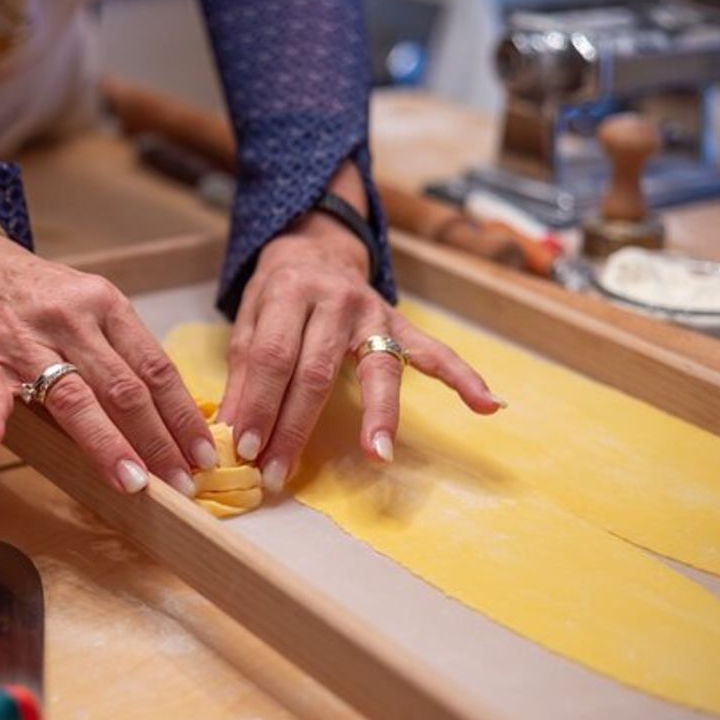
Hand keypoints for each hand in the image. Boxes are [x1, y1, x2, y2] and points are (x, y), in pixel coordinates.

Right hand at [0, 222, 216, 495]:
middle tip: (182, 483)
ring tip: (131, 482)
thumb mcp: (85, 306)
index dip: (183, 416)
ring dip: (105, 443)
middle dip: (158, 441)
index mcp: (106, 306)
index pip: (156, 368)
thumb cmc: (30, 292)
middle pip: (125, 388)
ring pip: (74, 396)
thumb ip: (117, 352)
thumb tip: (162, 417)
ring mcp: (24, 339)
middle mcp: (72, 320)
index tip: (203, 454)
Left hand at [219, 212, 502, 494]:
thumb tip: (232, 430)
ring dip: (378, 416)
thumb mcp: (249, 319)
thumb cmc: (278, 293)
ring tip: (379, 455)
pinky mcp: (400, 323)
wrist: (315, 246)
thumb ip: (244, 371)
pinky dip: (463, 377)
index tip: (247, 449)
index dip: (259, 405)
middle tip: (278, 473)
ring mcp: (374, 312)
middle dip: (295, 428)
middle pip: (317, 372)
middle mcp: (336, 300)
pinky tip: (487, 404)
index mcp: (290, 292)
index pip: (273, 358)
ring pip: (377, 369)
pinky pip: (435, 352)